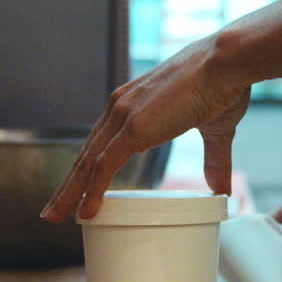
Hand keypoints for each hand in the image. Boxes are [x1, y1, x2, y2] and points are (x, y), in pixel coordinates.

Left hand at [41, 35, 251, 222]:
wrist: (227, 63)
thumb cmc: (224, 85)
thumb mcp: (215, 129)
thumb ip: (213, 159)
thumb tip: (220, 187)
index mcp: (134, 102)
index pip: (100, 140)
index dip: (86, 167)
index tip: (76, 189)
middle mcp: (121, 106)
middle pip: (86, 153)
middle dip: (68, 185)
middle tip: (53, 211)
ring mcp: (125, 116)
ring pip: (87, 162)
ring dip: (69, 192)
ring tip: (55, 217)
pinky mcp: (134, 128)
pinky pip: (104, 166)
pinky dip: (91, 190)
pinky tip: (85, 212)